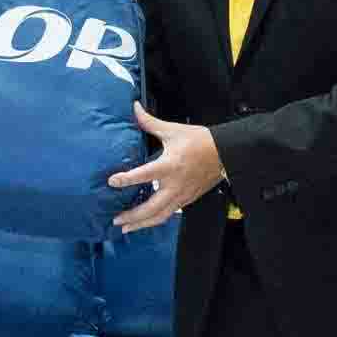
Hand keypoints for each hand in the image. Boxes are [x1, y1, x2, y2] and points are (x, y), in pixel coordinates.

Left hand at [107, 106, 225, 233]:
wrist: (225, 153)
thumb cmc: (199, 141)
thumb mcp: (173, 130)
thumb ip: (150, 122)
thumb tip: (135, 108)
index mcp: (169, 166)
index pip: (143, 175)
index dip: (126, 179)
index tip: (111, 182)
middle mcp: (174, 185)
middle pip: (151, 208)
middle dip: (132, 216)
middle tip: (116, 220)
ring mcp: (182, 195)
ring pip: (160, 216)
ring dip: (142, 223)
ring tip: (127, 228)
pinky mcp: (188, 199)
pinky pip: (169, 213)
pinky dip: (155, 219)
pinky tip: (145, 221)